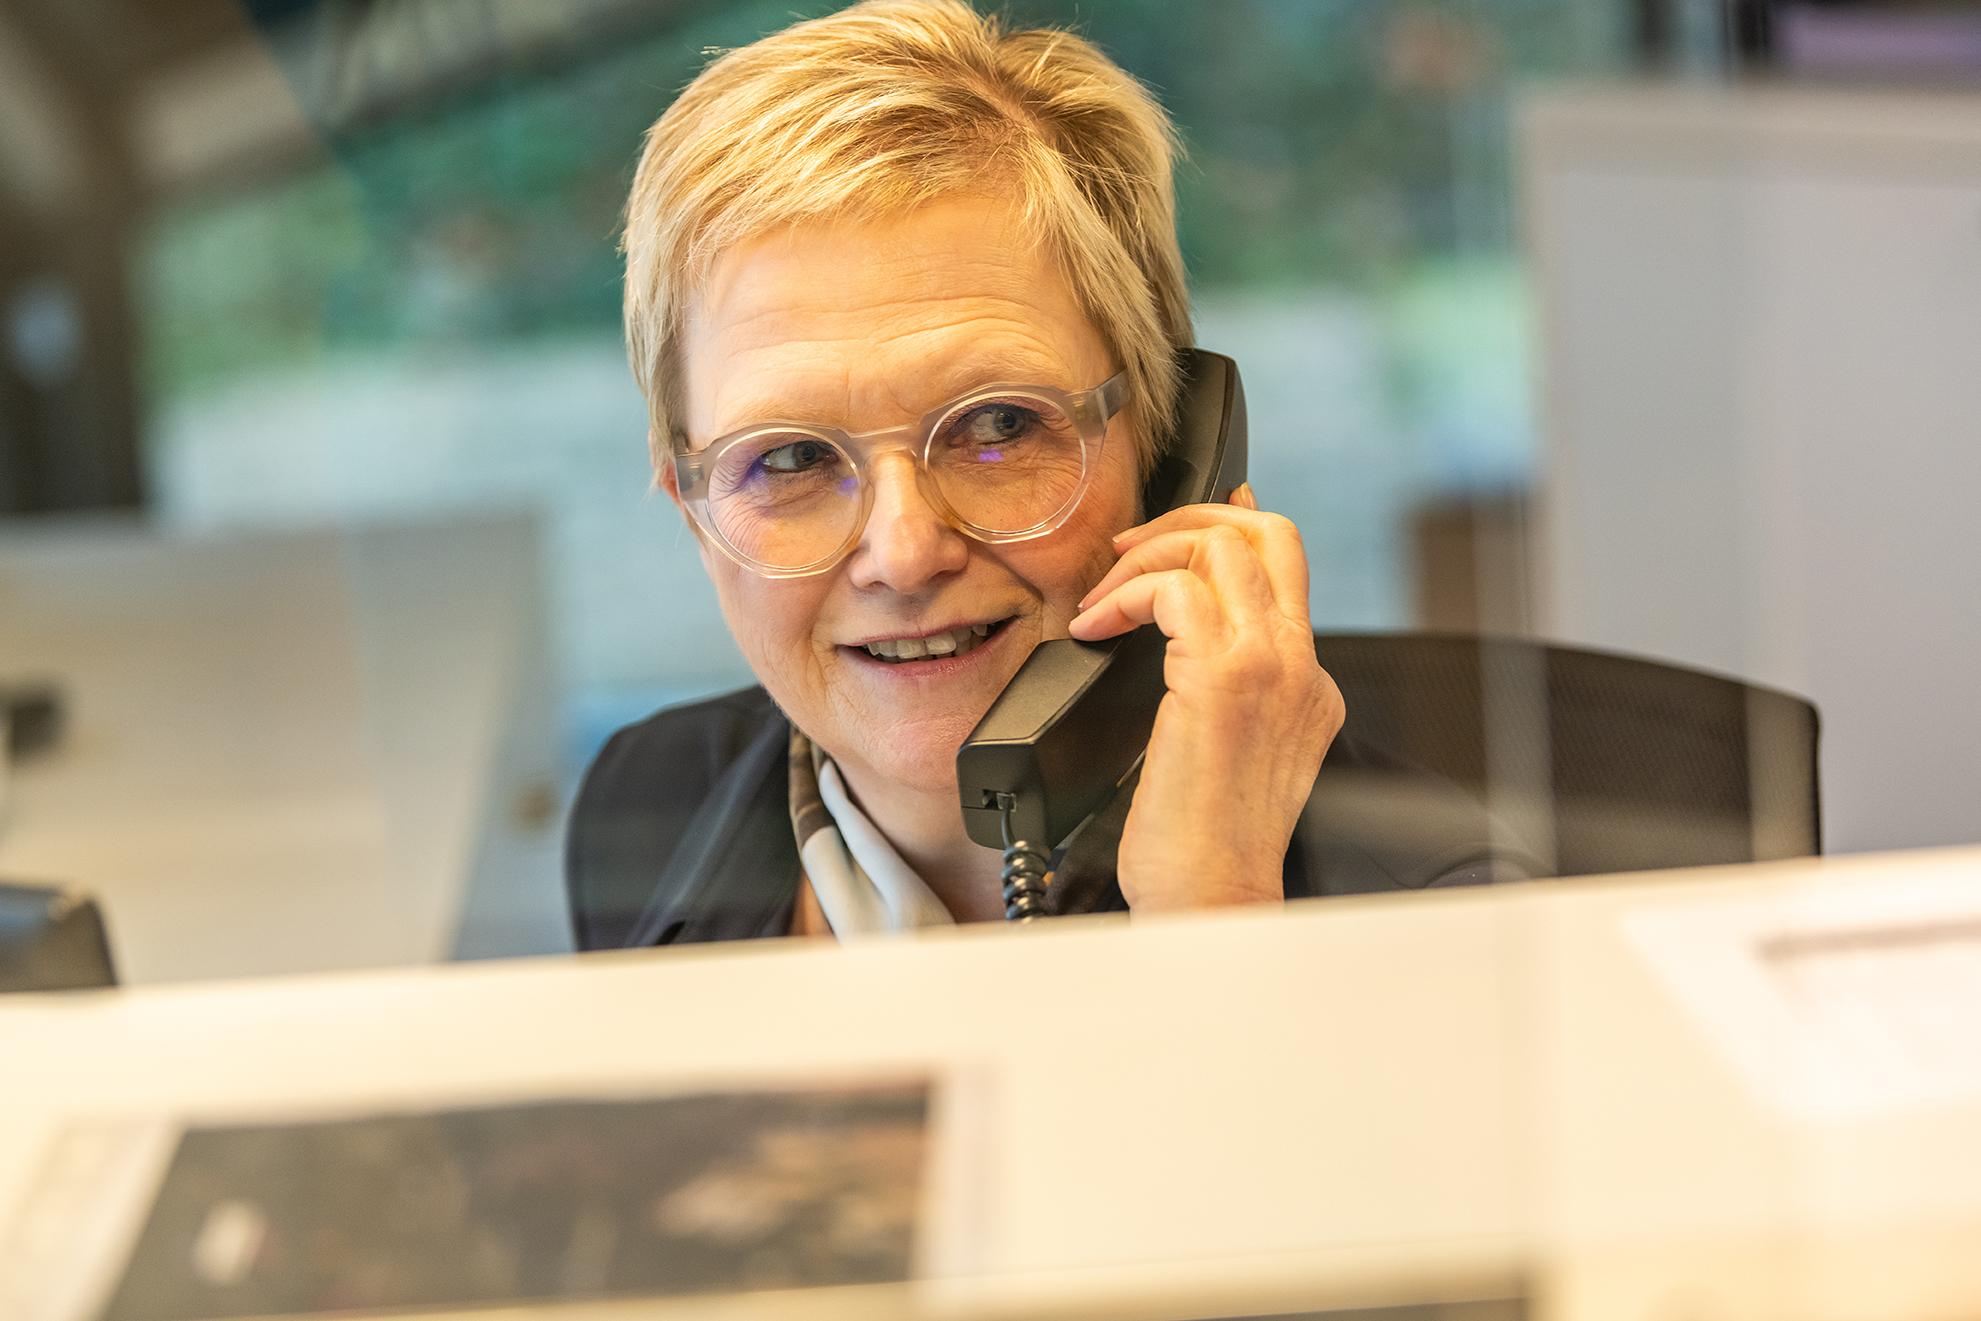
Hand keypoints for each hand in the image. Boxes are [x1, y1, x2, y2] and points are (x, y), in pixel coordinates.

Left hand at [1067, 485, 1343, 911]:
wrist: (1210, 899)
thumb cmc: (1201, 846)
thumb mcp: (1224, 754)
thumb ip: (1214, 689)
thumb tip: (1172, 637)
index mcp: (1307, 685)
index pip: (1286, 568)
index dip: (1234, 525)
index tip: (1187, 519)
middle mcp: (1299, 667)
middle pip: (1265, 536)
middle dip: (1187, 520)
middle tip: (1128, 548)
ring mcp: (1268, 669)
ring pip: (1220, 547)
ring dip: (1145, 556)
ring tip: (1102, 598)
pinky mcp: (1222, 681)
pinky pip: (1173, 589)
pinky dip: (1123, 595)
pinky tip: (1094, 628)